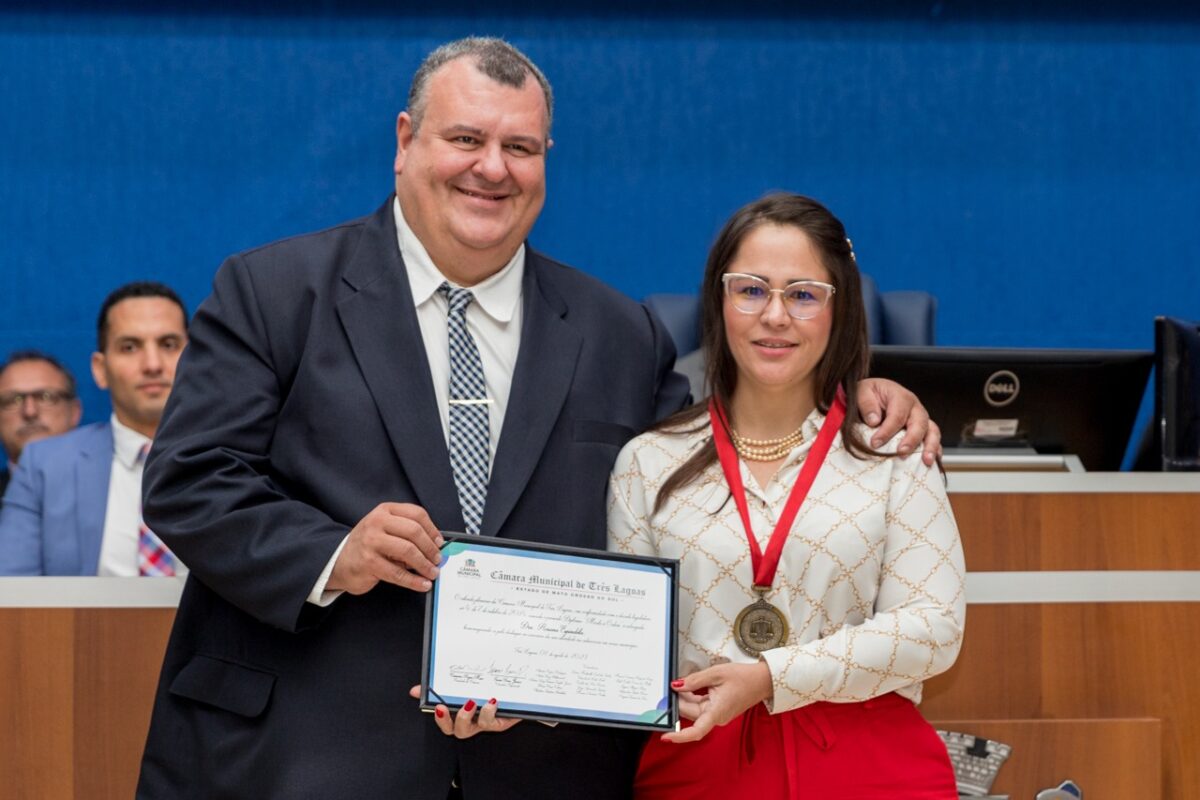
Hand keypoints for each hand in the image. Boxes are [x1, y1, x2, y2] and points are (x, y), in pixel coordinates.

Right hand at [327, 503, 442, 593]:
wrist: (339, 561)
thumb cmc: (368, 545)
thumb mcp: (385, 529)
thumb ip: (406, 532)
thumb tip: (435, 547)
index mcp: (385, 511)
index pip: (416, 514)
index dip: (432, 529)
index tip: (440, 543)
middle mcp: (377, 522)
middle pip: (414, 531)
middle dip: (430, 548)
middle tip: (437, 560)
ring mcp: (371, 542)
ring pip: (408, 551)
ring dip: (425, 565)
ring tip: (433, 573)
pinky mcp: (369, 563)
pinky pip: (397, 573)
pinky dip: (414, 580)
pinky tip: (422, 584)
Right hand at [408, 685, 521, 738]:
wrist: (526, 694)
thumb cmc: (496, 688)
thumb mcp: (475, 681)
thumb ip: (449, 683)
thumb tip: (419, 687)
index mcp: (462, 711)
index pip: (442, 717)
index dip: (431, 709)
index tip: (423, 696)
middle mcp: (472, 721)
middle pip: (451, 729)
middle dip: (445, 719)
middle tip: (443, 706)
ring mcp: (484, 723)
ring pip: (467, 730)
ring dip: (464, 717)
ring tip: (470, 702)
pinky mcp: (500, 722)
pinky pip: (491, 723)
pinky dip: (488, 712)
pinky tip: (491, 700)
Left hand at [661, 662, 771, 743]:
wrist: (762, 680)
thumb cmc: (743, 677)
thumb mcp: (716, 673)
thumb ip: (694, 680)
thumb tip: (676, 686)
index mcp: (717, 712)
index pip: (696, 730)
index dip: (680, 736)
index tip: (666, 736)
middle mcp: (717, 718)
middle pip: (690, 714)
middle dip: (679, 701)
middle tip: (669, 686)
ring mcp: (717, 715)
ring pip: (694, 710)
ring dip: (686, 698)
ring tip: (682, 682)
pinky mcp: (717, 710)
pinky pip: (701, 706)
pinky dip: (693, 697)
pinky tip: (690, 686)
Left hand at [856, 378, 941, 465]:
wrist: (875, 393)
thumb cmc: (869, 394)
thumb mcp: (862, 392)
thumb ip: (867, 404)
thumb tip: (874, 421)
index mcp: (900, 396)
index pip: (897, 415)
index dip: (887, 431)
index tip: (875, 444)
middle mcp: (915, 407)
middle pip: (919, 423)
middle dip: (912, 440)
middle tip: (901, 453)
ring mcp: (921, 418)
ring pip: (932, 431)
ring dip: (930, 447)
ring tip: (926, 461)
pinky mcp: (923, 429)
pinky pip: (933, 439)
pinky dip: (936, 450)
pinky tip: (933, 462)